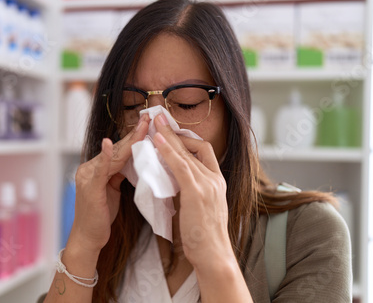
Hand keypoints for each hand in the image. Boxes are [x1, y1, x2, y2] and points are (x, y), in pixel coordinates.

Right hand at [68, 114, 150, 252]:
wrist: (88, 237)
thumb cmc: (100, 216)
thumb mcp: (111, 190)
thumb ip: (118, 174)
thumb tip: (132, 161)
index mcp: (96, 168)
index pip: (119, 150)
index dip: (134, 137)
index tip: (148, 124)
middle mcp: (89, 168)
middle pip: (118, 149)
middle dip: (135, 134)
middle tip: (148, 118)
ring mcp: (88, 176)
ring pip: (114, 156)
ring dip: (130, 140)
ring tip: (142, 126)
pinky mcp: (89, 186)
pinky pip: (100, 169)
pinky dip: (106, 155)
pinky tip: (109, 144)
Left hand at [152, 114, 232, 267]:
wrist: (214, 255)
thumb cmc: (204, 237)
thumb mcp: (201, 208)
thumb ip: (191, 192)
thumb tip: (175, 183)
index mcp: (217, 182)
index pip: (204, 151)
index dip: (187, 139)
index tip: (172, 133)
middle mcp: (214, 179)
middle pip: (194, 146)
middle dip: (175, 131)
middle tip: (160, 118)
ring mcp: (207, 185)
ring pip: (186, 153)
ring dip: (169, 136)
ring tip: (155, 123)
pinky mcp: (196, 193)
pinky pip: (180, 166)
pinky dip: (168, 152)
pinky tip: (158, 142)